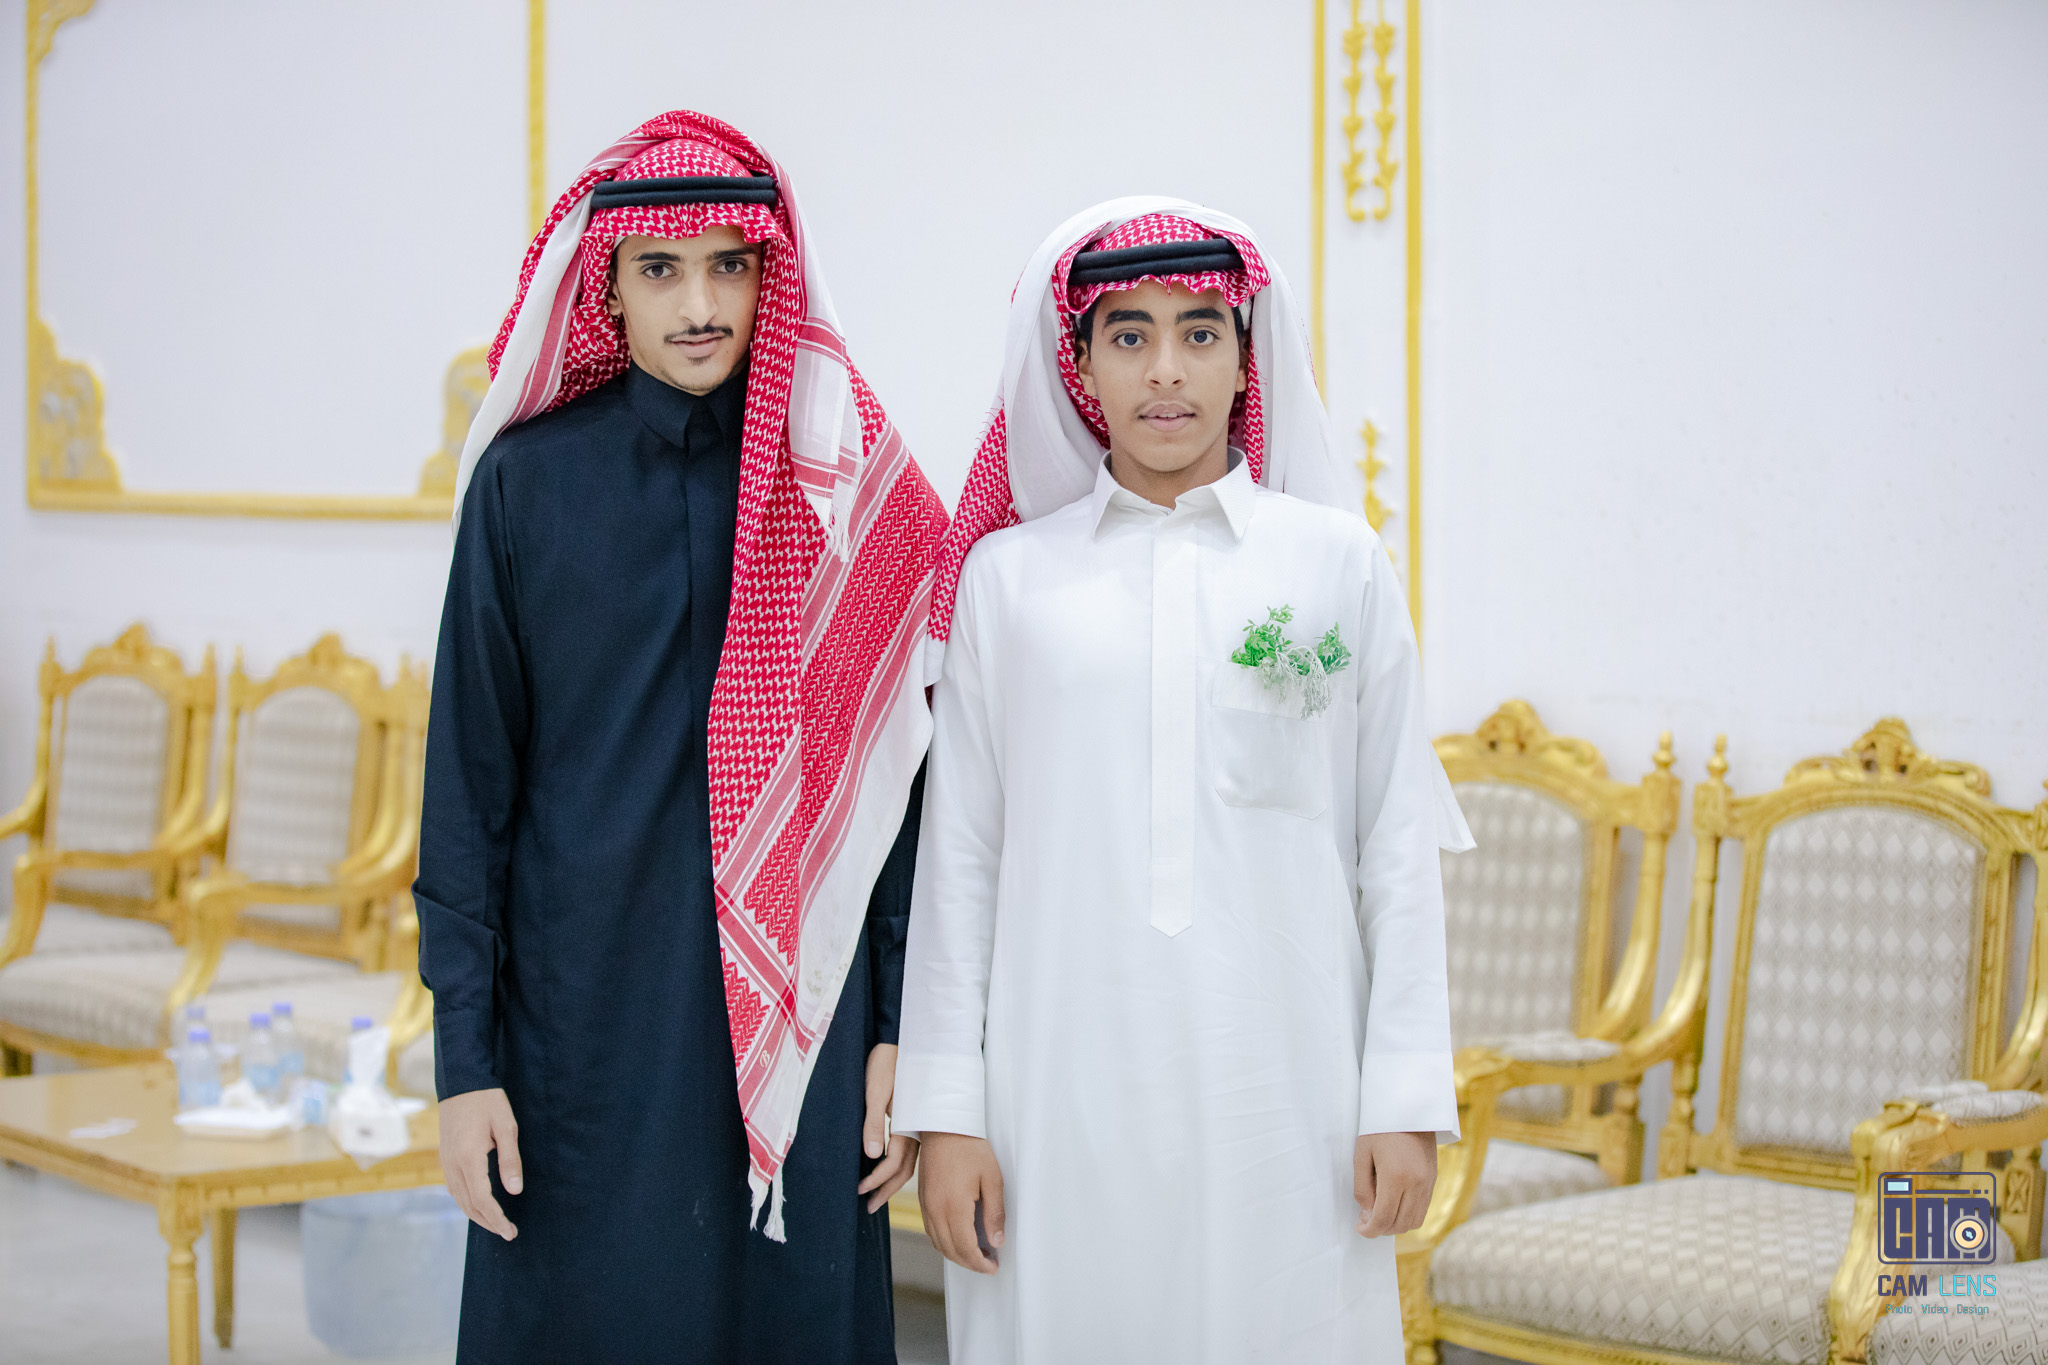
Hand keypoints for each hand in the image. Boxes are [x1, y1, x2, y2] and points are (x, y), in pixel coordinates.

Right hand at [441, 1087, 521, 1240]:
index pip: (482, 1200)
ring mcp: (446, 1162)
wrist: (461, 1083)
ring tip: (496, 1224)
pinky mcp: (446, 1158)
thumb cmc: (488, 1102)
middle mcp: (453, 1165)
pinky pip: (454, 1189)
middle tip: (509, 1233)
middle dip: (488, 1222)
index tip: (511, 1231)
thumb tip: (515, 1191)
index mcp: (469, 1158)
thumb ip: (510, 1160)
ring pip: (459, 1199)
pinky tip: (479, 1205)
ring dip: (477, 1215)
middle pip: (468, 1205)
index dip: (497, 1219)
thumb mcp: (506, 1127)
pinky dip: (467, 1203)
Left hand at [855, 1043, 919, 1212]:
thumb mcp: (876, 1091)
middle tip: (869, 1208)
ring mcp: (918, 1126)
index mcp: (907, 1124)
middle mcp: (916, 1130)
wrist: (902, 1040)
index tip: (860, 1192)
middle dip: (886, 1191)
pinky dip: (898, 1166)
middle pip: (904, 1170)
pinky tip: (887, 1168)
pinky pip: (909, 1151)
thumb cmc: (886, 1063)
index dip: (876, 1181)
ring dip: (892, 1181)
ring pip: (908, 1162)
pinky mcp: (915, 1119)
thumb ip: (874, 1123)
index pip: (893, 1164)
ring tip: (877, 1196)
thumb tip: (872, 1155)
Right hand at [918, 1131, 1004, 1273]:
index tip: (994, 1266)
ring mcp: (925, 1205)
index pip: (965, 1249)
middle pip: (950, 1251)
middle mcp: (935, 1210)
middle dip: (969, 1263)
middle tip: (988, 1263)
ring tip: (976, 1254)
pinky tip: (958, 1238)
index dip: (980, 1264)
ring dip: (956, 1254)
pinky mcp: (922, 1199)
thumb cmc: (970, 1147)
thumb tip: (996, 1241)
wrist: (943, 1125)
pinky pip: (930, 1230)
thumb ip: (994, 1213)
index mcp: (953, 1207)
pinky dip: (944, 1242)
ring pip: (938, 1243)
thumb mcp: (992, 1178)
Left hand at [1354, 1131, 1437, 1237]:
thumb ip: (1362, 1188)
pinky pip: (1422, 1210)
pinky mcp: (1433, 1180)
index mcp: (1396, 1177)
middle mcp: (1416, 1184)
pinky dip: (1407, 1215)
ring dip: (1395, 1225)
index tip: (1359, 1228)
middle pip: (1400, 1224)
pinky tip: (1393, 1205)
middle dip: (1381, 1229)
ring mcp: (1428, 1183)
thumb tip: (1367, 1213)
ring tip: (1379, 1213)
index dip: (1370, 1230)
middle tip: (1366, 1220)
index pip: (1384, 1219)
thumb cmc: (1380, 1128)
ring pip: (1414, 1222)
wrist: (1410, 1109)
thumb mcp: (1362, 1154)